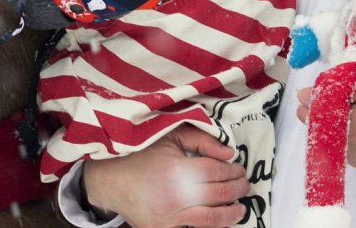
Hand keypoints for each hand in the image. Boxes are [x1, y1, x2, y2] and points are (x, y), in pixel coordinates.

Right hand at [83, 125, 248, 227]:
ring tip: (240, 208)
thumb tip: (228, 153)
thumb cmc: (141, 156)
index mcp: (177, 170)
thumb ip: (201, 140)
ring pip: (211, 219)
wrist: (111, 181)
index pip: (217, 171)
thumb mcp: (168, 138)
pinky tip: (216, 217)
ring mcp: (170, 217)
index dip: (233, 169)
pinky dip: (208, 224)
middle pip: (219, 194)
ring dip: (231, 213)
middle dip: (238, 188)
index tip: (238, 167)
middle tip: (244, 183)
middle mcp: (176, 197)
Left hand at [296, 79, 355, 170]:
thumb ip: (332, 90)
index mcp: (342, 130)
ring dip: (340, 122)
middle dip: (325, 110)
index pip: (309, 115)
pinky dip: (354, 133)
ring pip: (338, 137)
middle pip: (323, 127)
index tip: (320, 88)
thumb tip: (302, 95)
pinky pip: (353, 146)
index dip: (312, 99)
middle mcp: (347, 150)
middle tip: (342, 94)